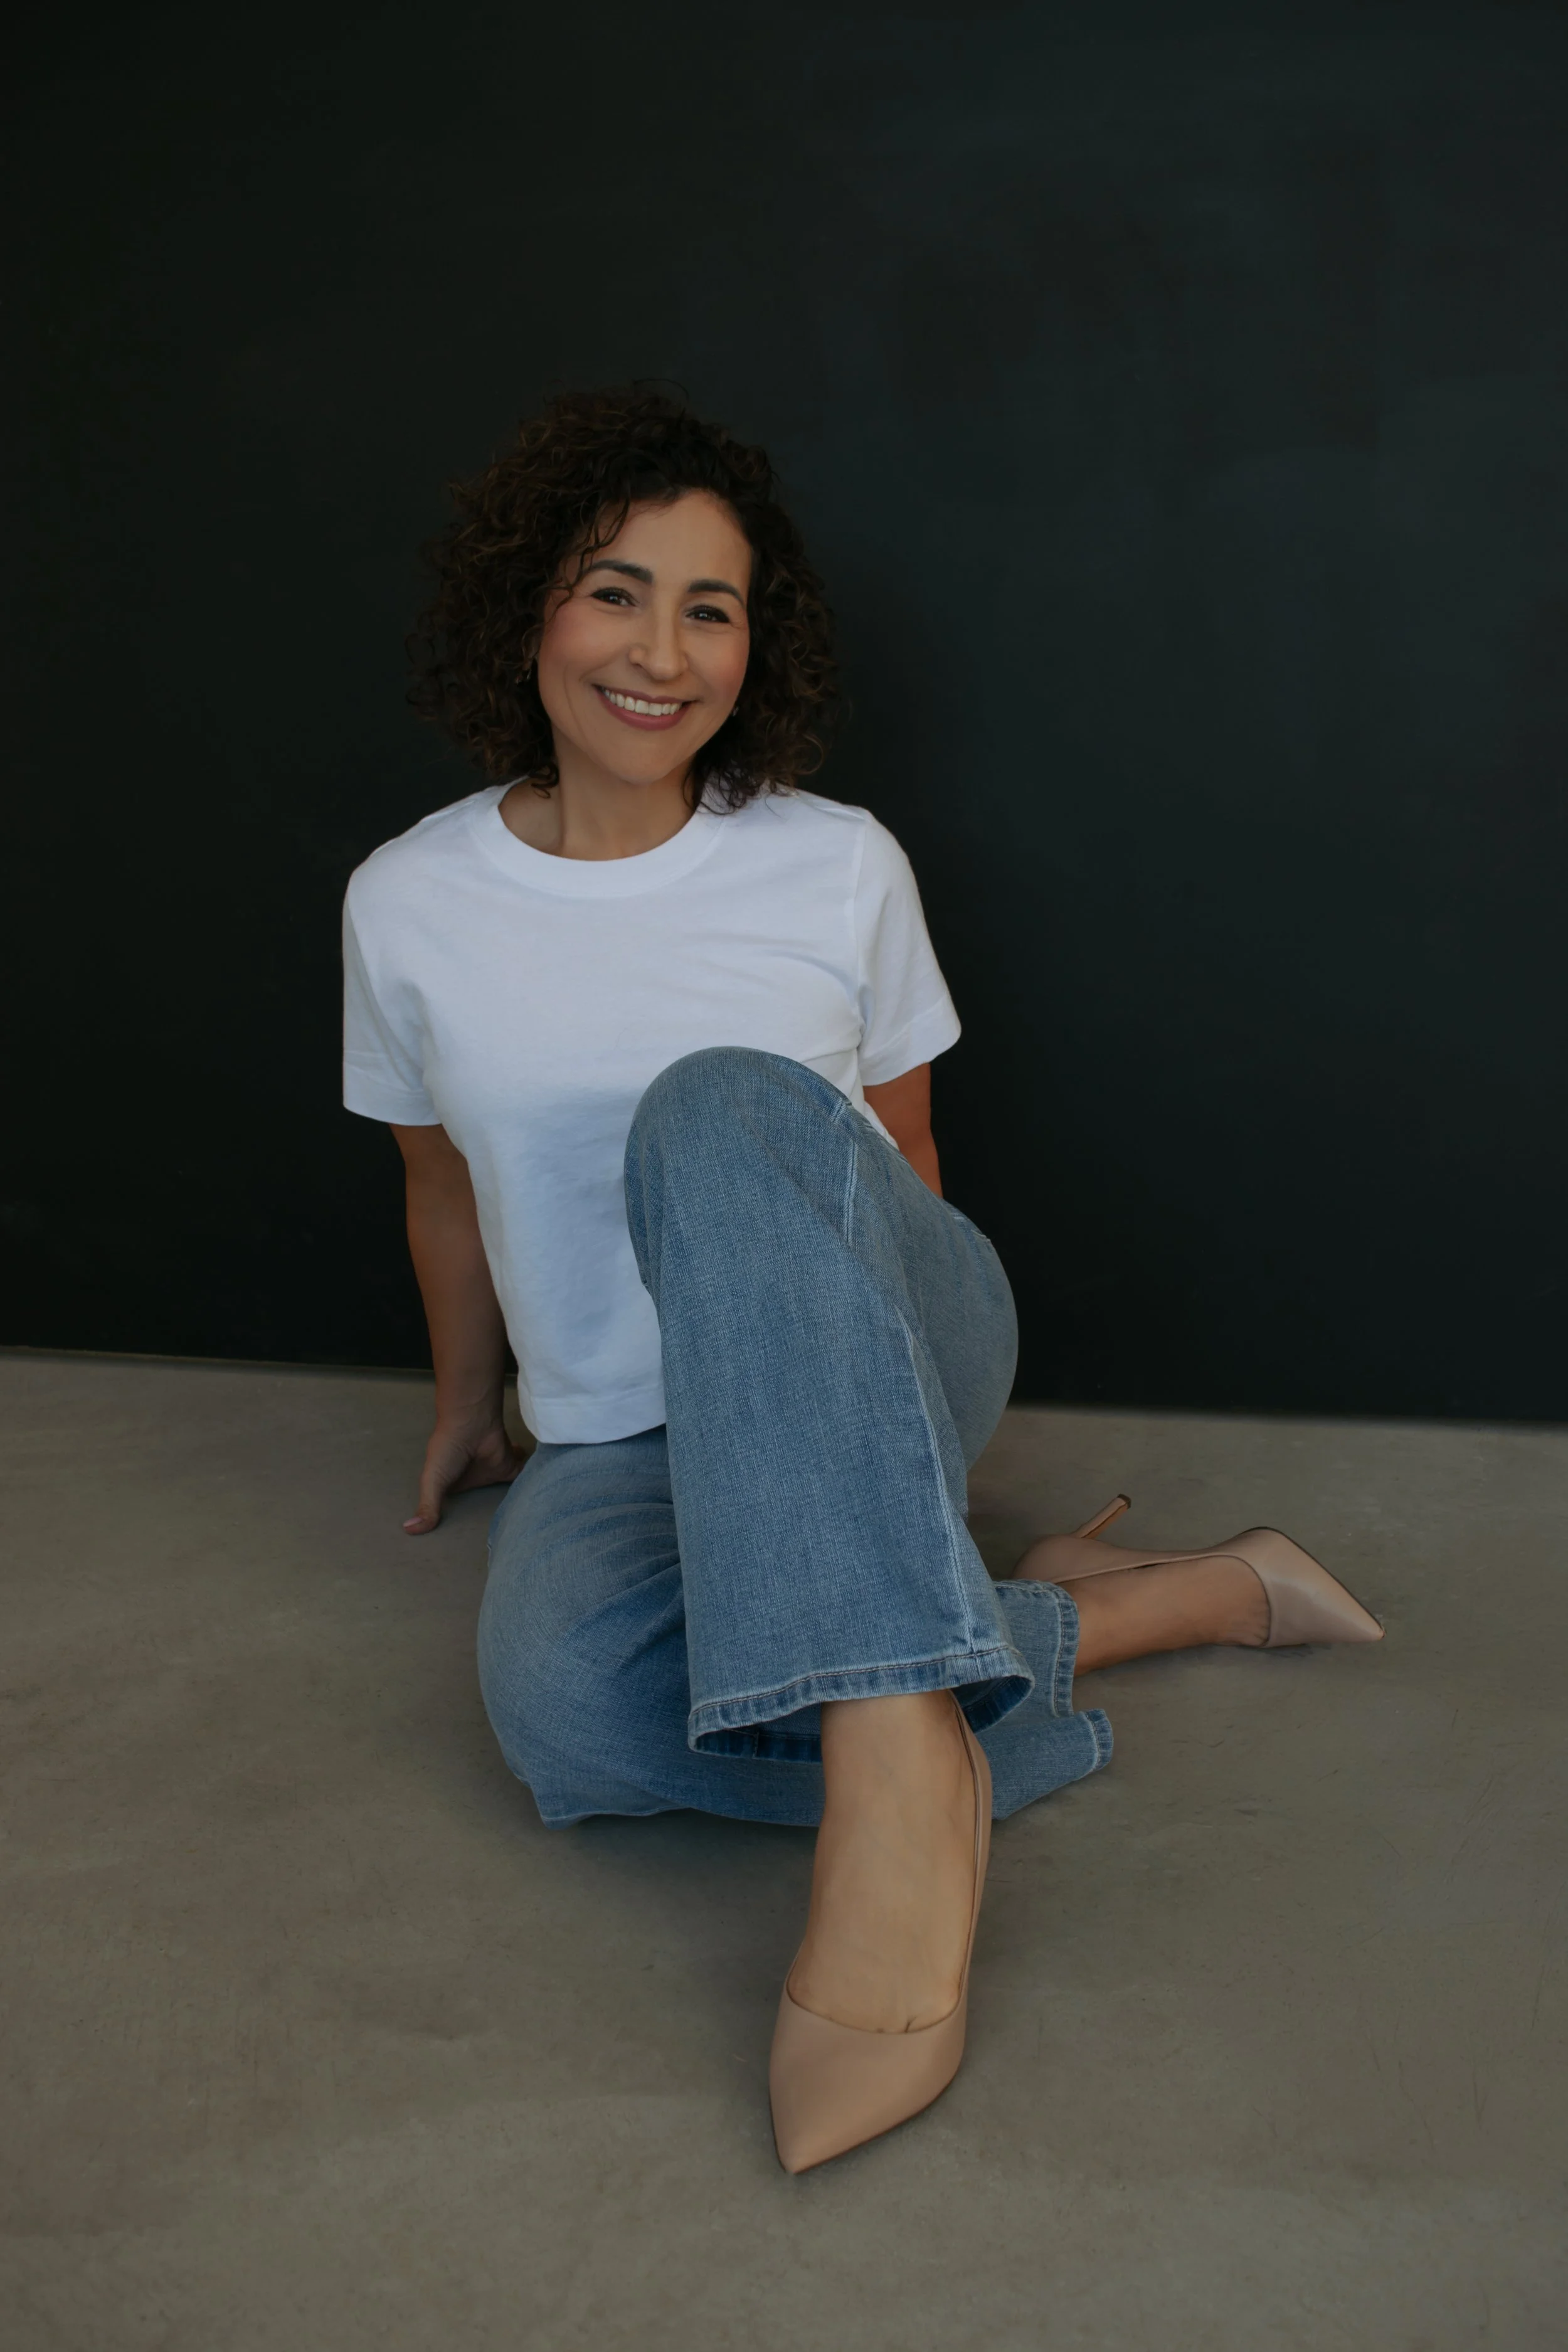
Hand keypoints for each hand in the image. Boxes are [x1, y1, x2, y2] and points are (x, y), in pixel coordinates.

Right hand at [404, 1419, 526, 1533]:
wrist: (470, 1422)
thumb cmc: (447, 1450)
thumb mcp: (432, 1480)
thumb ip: (427, 1506)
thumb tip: (409, 1531)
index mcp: (453, 1484)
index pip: (457, 1505)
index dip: (459, 1517)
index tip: (467, 1541)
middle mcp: (474, 1478)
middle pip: (482, 1497)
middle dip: (489, 1510)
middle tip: (501, 1531)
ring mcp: (493, 1472)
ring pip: (503, 1491)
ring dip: (511, 1499)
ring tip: (521, 1519)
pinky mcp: (511, 1465)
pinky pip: (523, 1478)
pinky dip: (531, 1486)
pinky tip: (537, 1502)